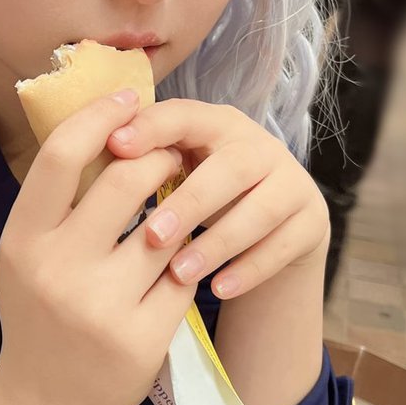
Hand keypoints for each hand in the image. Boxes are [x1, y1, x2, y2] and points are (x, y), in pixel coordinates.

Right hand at [0, 90, 193, 404]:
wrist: (44, 402)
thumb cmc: (36, 313)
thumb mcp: (25, 255)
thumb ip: (56, 203)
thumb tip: (105, 125)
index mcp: (22, 240)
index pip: (62, 155)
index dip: (100, 117)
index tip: (127, 100)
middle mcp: (57, 269)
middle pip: (125, 180)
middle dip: (158, 158)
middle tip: (170, 156)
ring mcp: (102, 306)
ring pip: (165, 227)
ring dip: (180, 206)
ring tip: (180, 203)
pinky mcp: (143, 337)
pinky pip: (183, 275)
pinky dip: (186, 260)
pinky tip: (180, 258)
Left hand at [106, 100, 329, 299]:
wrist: (272, 227)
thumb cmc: (203, 197)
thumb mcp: (176, 175)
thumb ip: (143, 164)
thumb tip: (93, 164)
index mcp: (215, 124)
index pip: (184, 115)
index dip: (151, 128)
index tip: (116, 148)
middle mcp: (259, 145)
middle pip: (229, 168)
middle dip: (189, 202)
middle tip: (152, 235)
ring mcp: (292, 181)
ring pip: (260, 210)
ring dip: (217, 243)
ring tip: (179, 274)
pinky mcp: (312, 219)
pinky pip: (283, 246)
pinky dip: (249, 270)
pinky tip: (219, 289)